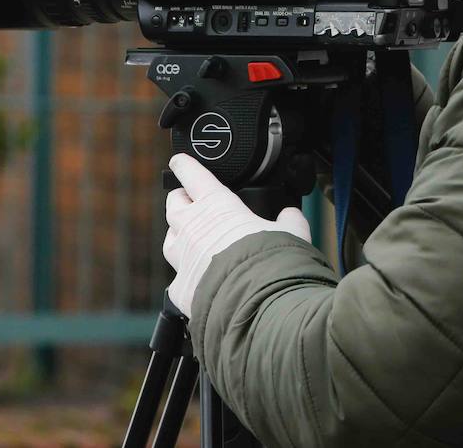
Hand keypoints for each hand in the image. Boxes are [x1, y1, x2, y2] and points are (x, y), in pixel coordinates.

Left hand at [163, 154, 311, 316]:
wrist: (255, 300)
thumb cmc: (272, 260)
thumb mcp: (292, 232)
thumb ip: (289, 220)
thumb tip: (291, 214)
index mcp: (217, 204)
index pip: (193, 175)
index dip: (185, 165)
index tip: (179, 161)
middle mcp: (193, 227)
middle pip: (175, 204)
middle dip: (180, 199)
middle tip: (187, 200)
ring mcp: (183, 257)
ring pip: (170, 238)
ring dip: (178, 234)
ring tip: (188, 236)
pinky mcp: (180, 286)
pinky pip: (179, 277)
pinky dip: (188, 277)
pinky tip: (198, 279)